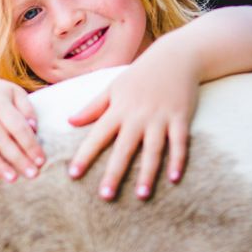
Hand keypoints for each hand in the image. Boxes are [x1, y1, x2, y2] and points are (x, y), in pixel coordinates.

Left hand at [65, 53, 197, 200]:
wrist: (177, 56)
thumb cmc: (141, 74)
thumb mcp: (113, 87)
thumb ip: (92, 107)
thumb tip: (70, 122)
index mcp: (118, 110)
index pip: (97, 136)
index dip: (84, 155)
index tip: (73, 174)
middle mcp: (138, 116)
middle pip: (124, 148)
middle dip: (114, 173)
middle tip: (105, 196)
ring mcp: (160, 117)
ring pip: (153, 150)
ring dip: (147, 173)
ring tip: (141, 195)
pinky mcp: (181, 117)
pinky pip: (180, 142)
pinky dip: (178, 160)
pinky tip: (174, 179)